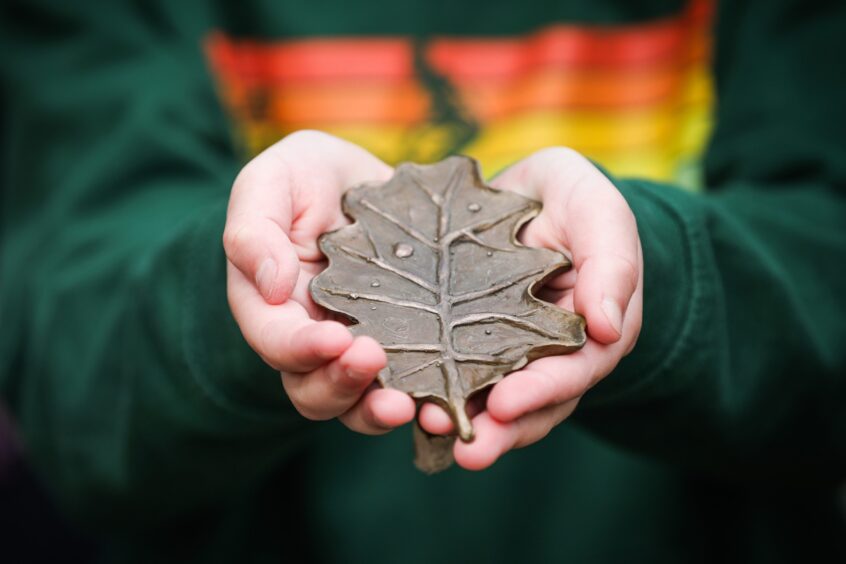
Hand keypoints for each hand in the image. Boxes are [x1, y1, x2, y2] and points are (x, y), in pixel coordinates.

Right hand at [224, 130, 415, 433]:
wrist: (364, 181)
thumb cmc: (306, 177)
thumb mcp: (272, 181)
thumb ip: (255, 229)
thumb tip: (273, 286)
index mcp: (273, 306)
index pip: (276, 341)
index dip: (301, 348)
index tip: (334, 337)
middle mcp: (313, 341)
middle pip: (315, 390)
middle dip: (343, 385)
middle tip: (375, 361)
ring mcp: (360, 348)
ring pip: (360, 403)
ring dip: (382, 410)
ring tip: (416, 405)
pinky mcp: (406, 347)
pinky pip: (413, 384)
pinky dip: (429, 397)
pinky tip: (457, 391)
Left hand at [418, 147, 643, 469]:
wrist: (522, 190)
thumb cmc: (570, 198)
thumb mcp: (598, 212)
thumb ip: (612, 262)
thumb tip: (607, 327)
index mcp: (588, 330)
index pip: (574, 370)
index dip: (542, 391)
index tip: (506, 405)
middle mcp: (545, 352)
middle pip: (529, 403)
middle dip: (499, 429)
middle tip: (468, 450)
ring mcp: (501, 350)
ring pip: (486, 398)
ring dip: (460, 420)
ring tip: (427, 428)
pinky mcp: (460, 339)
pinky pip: (447, 369)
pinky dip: (428, 385)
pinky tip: (400, 397)